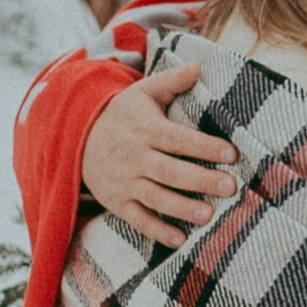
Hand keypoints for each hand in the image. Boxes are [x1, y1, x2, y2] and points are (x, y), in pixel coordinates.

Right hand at [78, 62, 239, 247]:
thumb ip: (171, 81)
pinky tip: (181, 239)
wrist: (76, 138)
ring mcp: (125, 182)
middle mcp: (135, 157)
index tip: (231, 153)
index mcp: (146, 130)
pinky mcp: (118, 202)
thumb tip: (199, 66)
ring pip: (156, 198)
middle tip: (230, 187)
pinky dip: (158, 231)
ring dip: (182, 208)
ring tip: (209, 216)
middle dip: (201, 180)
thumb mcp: (142, 93)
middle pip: (171, 172)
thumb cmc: (121, 115)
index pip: (178, 140)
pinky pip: (138, 219)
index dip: (204, 146)